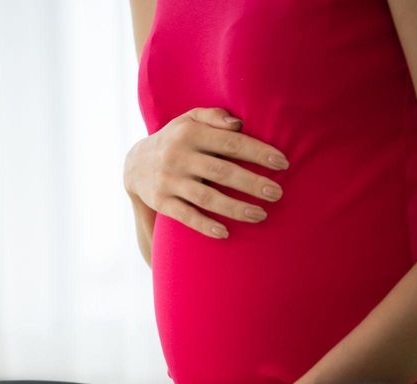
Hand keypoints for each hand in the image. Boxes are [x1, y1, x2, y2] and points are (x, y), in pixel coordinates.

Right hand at [123, 106, 288, 239]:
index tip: (283, 163)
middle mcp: (178, 156)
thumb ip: (214, 117)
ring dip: (236, 208)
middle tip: (278, 193)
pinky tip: (226, 233)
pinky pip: (186, 216)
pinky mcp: (161, 201)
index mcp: (191, 133)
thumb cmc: (175, 140)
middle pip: (223, 172)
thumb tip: (239, 124)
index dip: (259, 153)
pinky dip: (205, 225)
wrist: (134, 165)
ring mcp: (169, 180)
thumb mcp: (189, 120)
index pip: (231, 143)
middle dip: (253, 184)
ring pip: (207, 197)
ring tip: (261, 215)